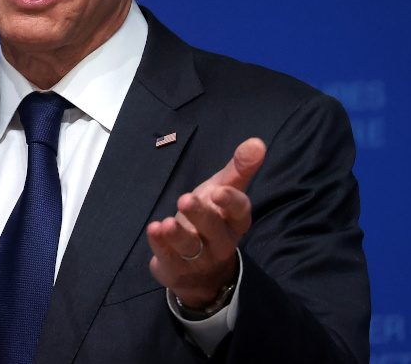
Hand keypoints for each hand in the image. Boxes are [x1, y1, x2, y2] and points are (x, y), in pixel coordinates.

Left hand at [146, 137, 265, 307]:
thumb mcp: (224, 189)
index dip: (230, 202)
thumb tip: (258, 142)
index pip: (239, 212)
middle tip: (185, 198)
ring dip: (178, 235)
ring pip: (190, 247)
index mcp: (235, 221)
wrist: (200, 266)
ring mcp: (199, 258)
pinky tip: (153, 230)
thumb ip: (239, 168)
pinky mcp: (177, 268)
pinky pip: (168, 257)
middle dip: (200, 215)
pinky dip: (159, 245)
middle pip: (213, 229)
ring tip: (166, 223)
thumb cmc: (214, 215)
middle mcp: (221, 241)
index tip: (218, 190)